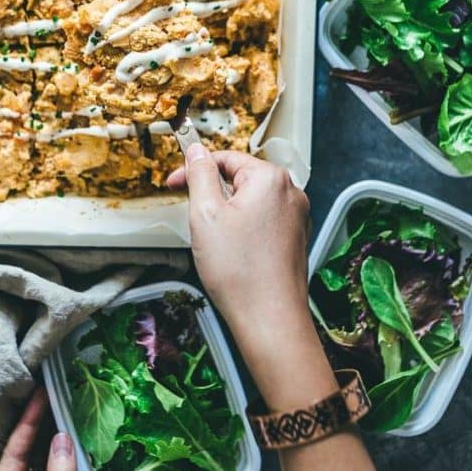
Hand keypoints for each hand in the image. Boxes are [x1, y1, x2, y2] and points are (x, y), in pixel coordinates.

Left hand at [0, 389, 98, 470]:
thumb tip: (62, 437)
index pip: (13, 454)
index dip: (27, 422)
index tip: (39, 393)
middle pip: (23, 454)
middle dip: (38, 424)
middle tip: (52, 391)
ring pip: (39, 462)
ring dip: (51, 438)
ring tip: (63, 405)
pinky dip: (62, 457)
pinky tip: (72, 437)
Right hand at [167, 145, 312, 359]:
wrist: (269, 319)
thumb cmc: (240, 272)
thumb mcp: (205, 214)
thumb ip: (199, 175)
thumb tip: (196, 151)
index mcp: (270, 179)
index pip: (225, 158)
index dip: (194, 168)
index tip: (175, 181)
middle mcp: (290, 193)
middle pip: (240, 179)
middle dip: (213, 194)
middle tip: (193, 216)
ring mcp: (296, 217)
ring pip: (251, 202)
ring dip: (228, 213)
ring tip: (215, 241)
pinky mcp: (296, 239)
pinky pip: (264, 221)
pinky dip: (244, 229)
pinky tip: (233, 253)